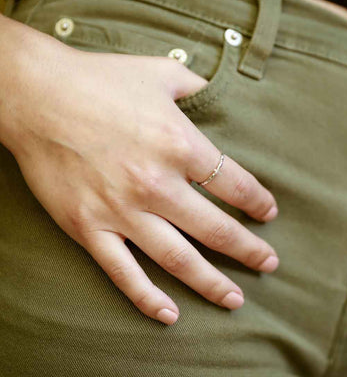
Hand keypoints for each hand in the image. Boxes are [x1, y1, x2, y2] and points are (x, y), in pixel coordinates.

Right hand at [2, 25, 278, 324]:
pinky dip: (147, 297)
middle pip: (216, 229)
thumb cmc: (101, 80)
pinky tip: (170, 314)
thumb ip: (197, 86)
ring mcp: (121, 210)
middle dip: (248, 250)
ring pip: (177, 259)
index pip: (235, 184)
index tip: (268, 212)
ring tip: (236, 299)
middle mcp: (156, 184)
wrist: (37, 94)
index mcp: (179, 145)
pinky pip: (122, 272)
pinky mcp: (88, 226)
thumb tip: (219, 93)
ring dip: (211, 282)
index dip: (257, 202)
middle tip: (267, 264)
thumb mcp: (161, 73)